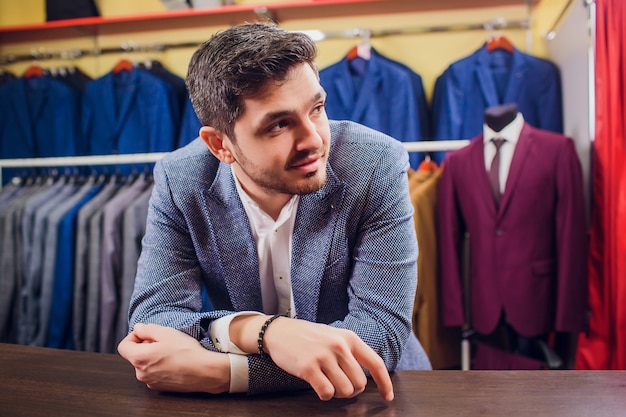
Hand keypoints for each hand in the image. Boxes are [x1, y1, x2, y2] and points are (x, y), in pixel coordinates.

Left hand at [117, 323, 229, 393]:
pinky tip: (174, 361)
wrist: (204, 372)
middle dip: (145, 346)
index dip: (132, 337)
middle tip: (162, 340)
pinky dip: (159, 366)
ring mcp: (150, 382)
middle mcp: (141, 373)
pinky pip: (153, 373)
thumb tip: (138, 329)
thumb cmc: (187, 352)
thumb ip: (147, 329)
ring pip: (145, 364)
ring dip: (153, 356)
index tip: (144, 333)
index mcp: (139, 358)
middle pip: (135, 355)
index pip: (123, 346)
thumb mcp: (166, 333)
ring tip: (170, 351)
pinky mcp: (159, 387)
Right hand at [231, 316, 393, 401]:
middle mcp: (339, 346)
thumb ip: (350, 352)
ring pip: (346, 390)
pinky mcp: (308, 368)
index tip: (387, 397)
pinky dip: (325, 396)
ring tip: (328, 384)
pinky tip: (318, 387)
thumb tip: (366, 377)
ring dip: (338, 394)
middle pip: (360, 383)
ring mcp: (323, 356)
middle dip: (352, 390)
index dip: (384, 383)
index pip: (375, 363)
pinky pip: (327, 393)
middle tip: (339, 386)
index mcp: (349, 338)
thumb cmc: (308, 337)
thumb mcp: (334, 336)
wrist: (279, 331)